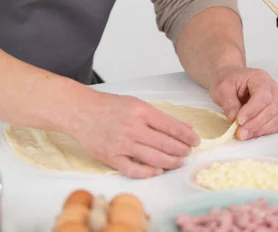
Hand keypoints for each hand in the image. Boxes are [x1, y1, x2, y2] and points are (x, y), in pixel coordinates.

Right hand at [71, 91, 199, 177]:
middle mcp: (133, 127)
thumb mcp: (137, 104)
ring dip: (170, 162)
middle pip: (165, 144)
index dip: (186, 135)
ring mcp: (122, 143)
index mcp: (140, 111)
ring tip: (179, 161)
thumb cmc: (110, 106)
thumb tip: (184, 127)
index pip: (170, 126)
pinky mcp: (112, 157)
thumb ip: (160, 117)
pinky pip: (134, 169)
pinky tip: (157, 170)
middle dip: (181, 150)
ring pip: (154, 158)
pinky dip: (148, 172)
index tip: (195, 140)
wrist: (82, 111)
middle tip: (188, 152)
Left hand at [210, 66, 277, 140]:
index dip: (252, 111)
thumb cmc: (228, 80)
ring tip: (242, 134)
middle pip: (270, 109)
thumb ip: (228, 102)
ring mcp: (275, 101)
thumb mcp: (222, 87)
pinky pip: (275, 125)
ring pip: (275, 119)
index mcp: (261, 78)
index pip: (262, 97)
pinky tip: (251, 133)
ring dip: (259, 130)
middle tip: (239, 132)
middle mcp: (272, 89)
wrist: (230, 80)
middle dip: (254, 124)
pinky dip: (264, 132)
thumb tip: (233, 117)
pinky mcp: (274, 113)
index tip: (238, 120)